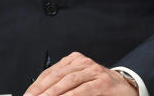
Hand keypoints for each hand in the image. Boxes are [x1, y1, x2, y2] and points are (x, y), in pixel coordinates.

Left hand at [23, 52, 137, 95]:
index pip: (50, 72)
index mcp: (75, 61)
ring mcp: (94, 71)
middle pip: (57, 75)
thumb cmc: (100, 87)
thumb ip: (62, 86)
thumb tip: (41, 93)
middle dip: (40, 90)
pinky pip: (83, 90)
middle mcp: (84, 63)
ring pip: (68, 81)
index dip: (36, 85)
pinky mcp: (102, 82)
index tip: (27, 95)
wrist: (126, 87)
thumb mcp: (79, 82)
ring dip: (52, 93)